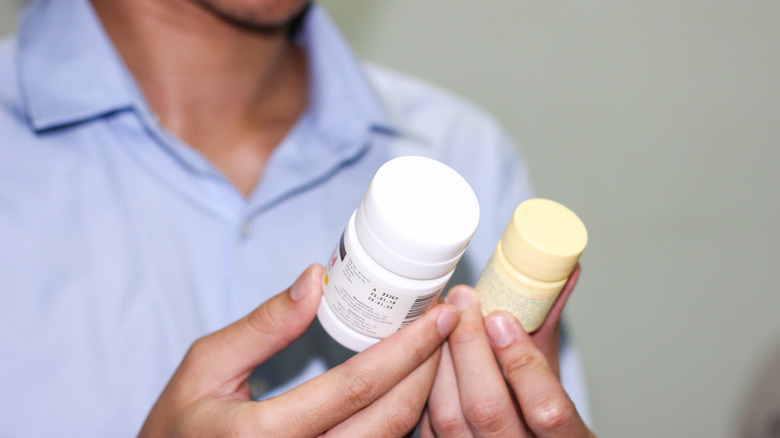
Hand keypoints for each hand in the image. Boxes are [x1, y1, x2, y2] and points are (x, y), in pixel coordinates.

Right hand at [139, 264, 460, 436]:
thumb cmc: (180, 428)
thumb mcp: (207, 366)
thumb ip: (264, 325)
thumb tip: (316, 278)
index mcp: (267, 436)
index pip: (360, 384)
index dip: (409, 345)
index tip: (439, 313)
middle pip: (393, 418)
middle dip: (430, 366)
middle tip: (448, 324)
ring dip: (424, 392)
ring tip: (435, 348)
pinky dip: (404, 418)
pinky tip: (411, 384)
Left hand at [422, 265, 595, 436]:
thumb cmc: (540, 418)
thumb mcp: (554, 378)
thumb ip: (550, 329)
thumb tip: (563, 271)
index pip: (547, 409)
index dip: (522, 364)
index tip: (502, 319)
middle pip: (488, 409)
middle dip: (469, 348)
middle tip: (463, 302)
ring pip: (449, 417)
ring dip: (441, 360)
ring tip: (441, 319)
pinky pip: (427, 424)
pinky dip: (425, 383)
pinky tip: (428, 351)